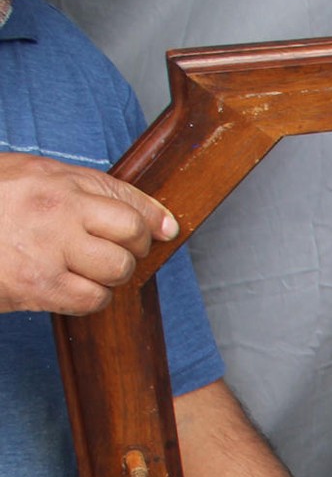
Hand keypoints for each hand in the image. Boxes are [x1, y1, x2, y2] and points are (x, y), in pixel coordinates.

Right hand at [0, 153, 178, 313]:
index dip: (151, 216)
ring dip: (107, 275)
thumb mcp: (22, 176)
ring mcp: (49, 248)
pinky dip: (88, 298)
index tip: (164, 228)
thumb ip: (75, 187)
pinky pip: (94, 299)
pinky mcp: (41, 286)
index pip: (124, 195)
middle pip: (131, 233)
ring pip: (118, 269)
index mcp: (50, 178)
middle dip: (131, 246)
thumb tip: (146, 217)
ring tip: (79, 267)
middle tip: (110, 250)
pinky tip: (65, 287)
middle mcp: (55, 209)